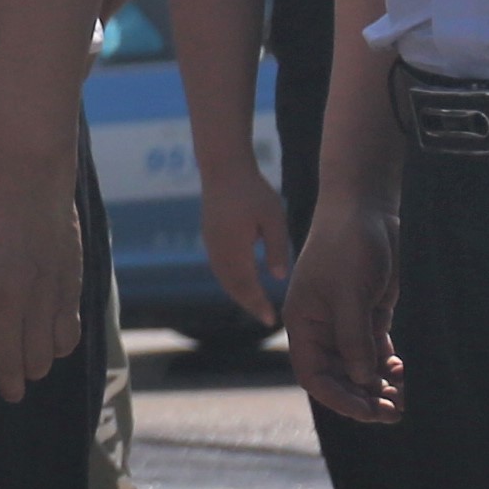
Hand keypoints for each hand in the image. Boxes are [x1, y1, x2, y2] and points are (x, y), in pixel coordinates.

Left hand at [0, 167, 84, 401]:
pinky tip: (53, 351)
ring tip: (29, 376)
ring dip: (33, 370)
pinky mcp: (67, 288)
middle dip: (7, 384)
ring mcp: (41, 298)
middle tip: (9, 395)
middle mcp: (7, 303)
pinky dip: (59, 348)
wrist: (26, 181)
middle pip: (8, 361)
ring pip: (39, 355)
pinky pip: (66, 334)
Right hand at [197, 161, 295, 330]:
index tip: (271, 320)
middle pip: (231, 286)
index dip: (258, 304)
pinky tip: (244, 282)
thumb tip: (278, 277)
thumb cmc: (253, 191)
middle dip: (248, 304)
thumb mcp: (274, 218)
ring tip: (256, 305)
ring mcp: (211, 243)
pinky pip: (219, 268)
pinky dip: (232, 281)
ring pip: (223, 278)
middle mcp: (218, 249)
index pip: (246, 285)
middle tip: (265, 318)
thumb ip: (276, 248)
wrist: (223, 168)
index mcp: (234, 247)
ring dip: (239, 294)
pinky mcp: (210, 237)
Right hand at [287, 198, 403, 424]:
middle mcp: (321, 328)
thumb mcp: (351, 295)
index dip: (337, 398)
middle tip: (392, 413)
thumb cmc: (349, 248)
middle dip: (362, 397)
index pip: (313, 374)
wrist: (366, 212)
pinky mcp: (368, 315)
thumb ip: (354, 339)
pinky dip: (386, 367)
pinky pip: (374, 352)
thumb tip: (363, 381)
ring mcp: (345, 322)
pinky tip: (401, 372)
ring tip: (400, 399)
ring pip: (358, 368)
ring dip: (376, 386)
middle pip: (337, 377)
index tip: (366, 411)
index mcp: (303, 324)